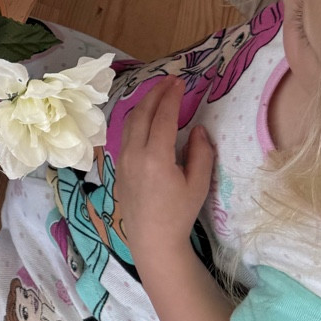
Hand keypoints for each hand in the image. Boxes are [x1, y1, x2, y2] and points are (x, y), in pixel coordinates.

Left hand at [113, 76, 213, 266]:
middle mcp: (134, 154)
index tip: (180, 83)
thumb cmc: (178, 214)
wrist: (152, 239)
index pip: (163, 117)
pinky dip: (135, 119)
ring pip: (129, 122)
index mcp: (156, 157)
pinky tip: (145, 117)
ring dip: (143, 104)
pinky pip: (124, 135)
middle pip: (141, 113)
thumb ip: (201, 154)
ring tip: (157, 93)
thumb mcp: (198, 185)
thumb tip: (199, 129)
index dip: (171, 97)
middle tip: (169, 81)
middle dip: (155, 93)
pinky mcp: (118, 166)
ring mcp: (122, 160)